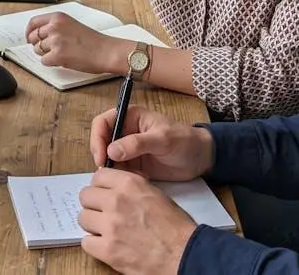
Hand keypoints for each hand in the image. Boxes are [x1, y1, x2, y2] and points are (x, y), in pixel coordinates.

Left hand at [27, 12, 121, 72]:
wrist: (106, 51)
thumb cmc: (93, 41)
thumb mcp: (72, 25)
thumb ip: (56, 26)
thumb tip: (40, 35)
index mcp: (58, 17)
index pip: (34, 22)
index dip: (29, 31)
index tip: (29, 37)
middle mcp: (54, 26)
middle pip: (33, 37)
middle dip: (38, 45)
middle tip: (49, 49)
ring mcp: (55, 41)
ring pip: (37, 50)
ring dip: (46, 54)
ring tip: (62, 53)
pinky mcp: (57, 55)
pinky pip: (44, 61)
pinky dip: (52, 63)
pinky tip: (64, 60)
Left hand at [78, 168, 196, 274]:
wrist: (183, 253)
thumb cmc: (175, 227)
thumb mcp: (155, 194)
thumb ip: (131, 188)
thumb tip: (114, 187)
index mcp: (129, 184)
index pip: (98, 176)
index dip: (100, 186)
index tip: (103, 193)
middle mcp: (116, 201)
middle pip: (85, 196)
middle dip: (93, 204)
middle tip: (102, 212)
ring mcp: (110, 226)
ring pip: (83, 218)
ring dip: (93, 224)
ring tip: (106, 230)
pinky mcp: (107, 249)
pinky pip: (86, 242)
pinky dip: (94, 244)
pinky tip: (107, 244)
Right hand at [90, 106, 212, 179]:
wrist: (200, 158)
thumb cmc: (185, 141)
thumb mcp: (163, 139)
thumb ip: (138, 143)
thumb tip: (111, 151)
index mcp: (131, 117)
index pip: (102, 122)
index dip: (97, 138)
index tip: (101, 155)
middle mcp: (126, 132)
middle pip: (101, 142)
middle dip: (102, 156)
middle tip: (108, 171)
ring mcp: (129, 149)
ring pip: (108, 159)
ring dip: (112, 169)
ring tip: (125, 178)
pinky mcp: (134, 165)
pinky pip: (119, 171)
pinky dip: (122, 178)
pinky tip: (135, 180)